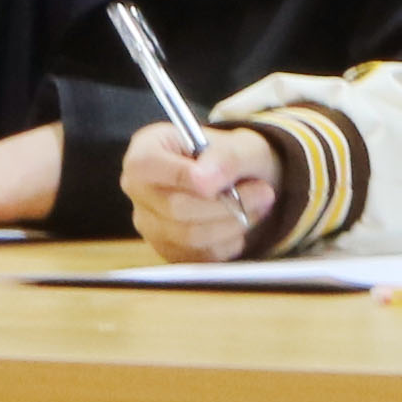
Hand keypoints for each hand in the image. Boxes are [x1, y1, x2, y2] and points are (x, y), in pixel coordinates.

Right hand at [121, 125, 278, 263]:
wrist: (242, 181)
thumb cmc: (233, 157)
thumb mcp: (239, 145)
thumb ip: (224, 157)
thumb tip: (205, 179)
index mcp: (145, 150)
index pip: (145, 166)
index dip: (181, 176)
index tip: (218, 182)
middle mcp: (139, 189)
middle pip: (174, 207)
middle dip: (225, 203)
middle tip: (263, 192)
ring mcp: (150, 224)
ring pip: (189, 236)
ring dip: (233, 223)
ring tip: (257, 205)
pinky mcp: (169, 251)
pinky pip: (200, 256)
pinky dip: (229, 241)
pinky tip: (238, 222)